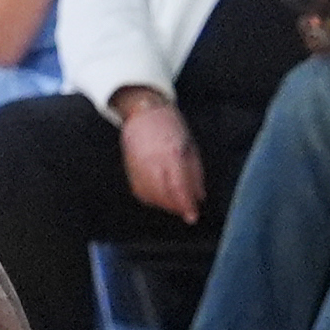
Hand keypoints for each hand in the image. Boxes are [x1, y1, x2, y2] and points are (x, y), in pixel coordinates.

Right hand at [118, 97, 205, 223]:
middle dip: (176, 207)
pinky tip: (161, 198)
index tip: (193, 217)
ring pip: (150, 196)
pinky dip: (152, 199)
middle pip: (164, 194)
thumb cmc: (171, 126)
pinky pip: (140, 192)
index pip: (178, 186)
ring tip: (176, 204)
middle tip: (187, 211)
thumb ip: (195, 173)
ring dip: (165, 205)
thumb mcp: (190, 146)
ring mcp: (138, 166)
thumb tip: (200, 198)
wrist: (143, 112)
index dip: (186, 204)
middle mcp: (152, 161)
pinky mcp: (129, 169)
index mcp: (171, 153)